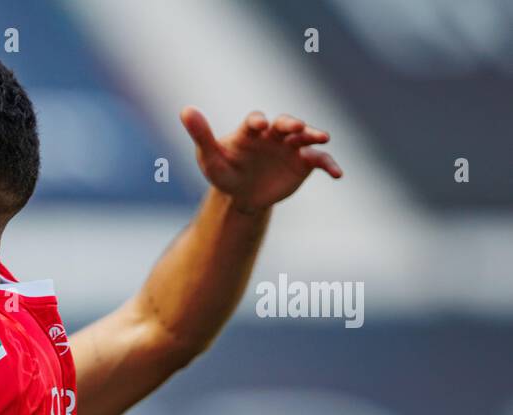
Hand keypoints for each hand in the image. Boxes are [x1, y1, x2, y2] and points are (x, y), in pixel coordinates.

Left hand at [181, 108, 341, 213]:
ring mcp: (291, 147)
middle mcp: (274, 134)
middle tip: (295, 126)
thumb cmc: (224, 172)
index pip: (255, 121)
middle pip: (285, 123)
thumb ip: (201, 135)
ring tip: (323, 138)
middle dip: (291, 123)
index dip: (257, 122)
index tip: (259, 126)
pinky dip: (330, 164)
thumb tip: (185, 110)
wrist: (243, 195)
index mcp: (251, 130)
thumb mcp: (210, 158)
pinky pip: (320, 161)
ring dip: (314, 135)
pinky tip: (338, 174)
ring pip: (306, 137)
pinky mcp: (304, 163)